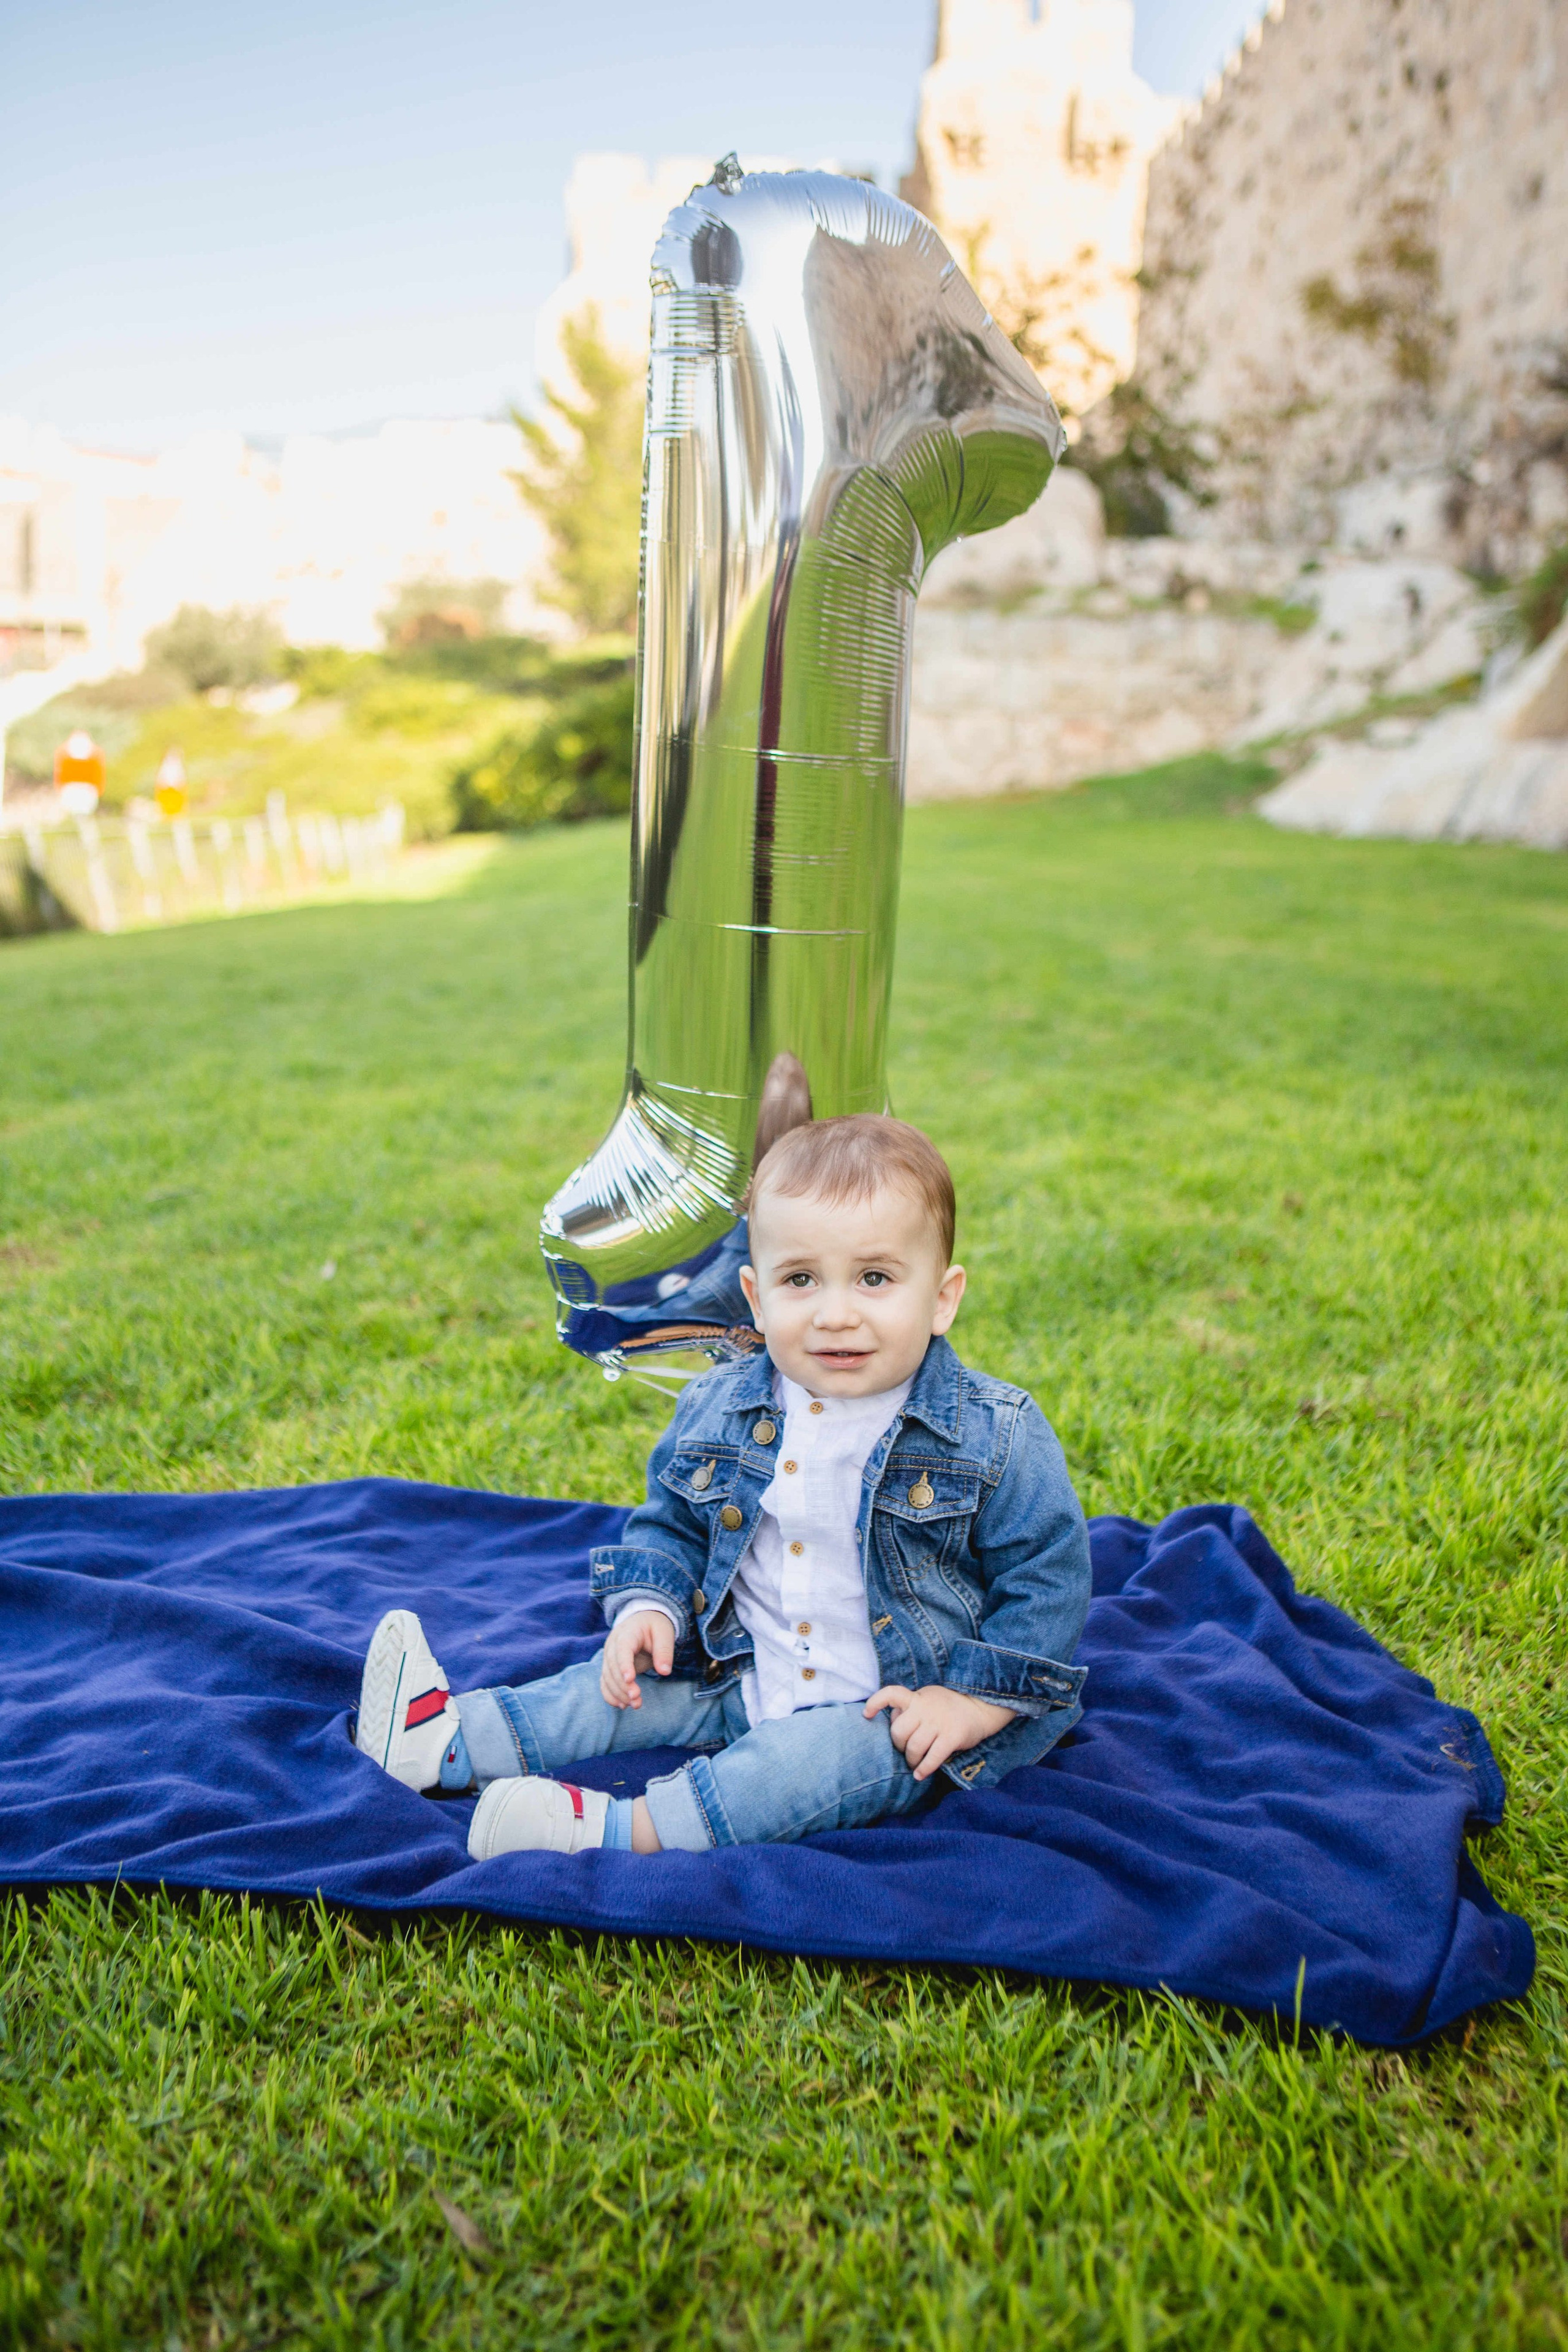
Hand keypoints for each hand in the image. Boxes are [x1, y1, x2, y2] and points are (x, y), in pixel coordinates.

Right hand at [600, 1609, 675, 1708]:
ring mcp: (609, 1657)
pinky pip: (605, 1682)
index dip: (624, 1664)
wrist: (642, 1621)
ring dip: (619, 1693)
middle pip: (612, 1667)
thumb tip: (664, 1671)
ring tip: (636, 1704)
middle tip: (637, 1698)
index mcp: (627, 1633)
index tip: (630, 1679)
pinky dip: (611, 1695)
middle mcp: (613, 1645)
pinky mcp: (609, 1667)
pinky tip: (622, 1705)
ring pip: (607, 1677)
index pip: (622, 1649)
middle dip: (623, 1685)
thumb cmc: (654, 1626)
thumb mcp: (664, 1632)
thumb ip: (664, 1650)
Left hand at [863, 1684, 1016, 1780]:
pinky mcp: (952, 1737)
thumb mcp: (927, 1698)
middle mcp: (925, 1708)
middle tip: (904, 1751)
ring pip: (914, 1747)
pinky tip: (920, 1775)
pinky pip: (932, 1758)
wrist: (981, 1707)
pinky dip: (924, 1769)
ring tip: (914, 1764)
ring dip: (911, 1760)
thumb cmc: (949, 1706)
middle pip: (899, 1731)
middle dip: (898, 1745)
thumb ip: (910, 1707)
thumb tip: (891, 1720)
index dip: (875, 1703)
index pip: (891, 1694)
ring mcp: (939, 1722)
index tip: (866, 1715)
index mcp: (917, 1697)